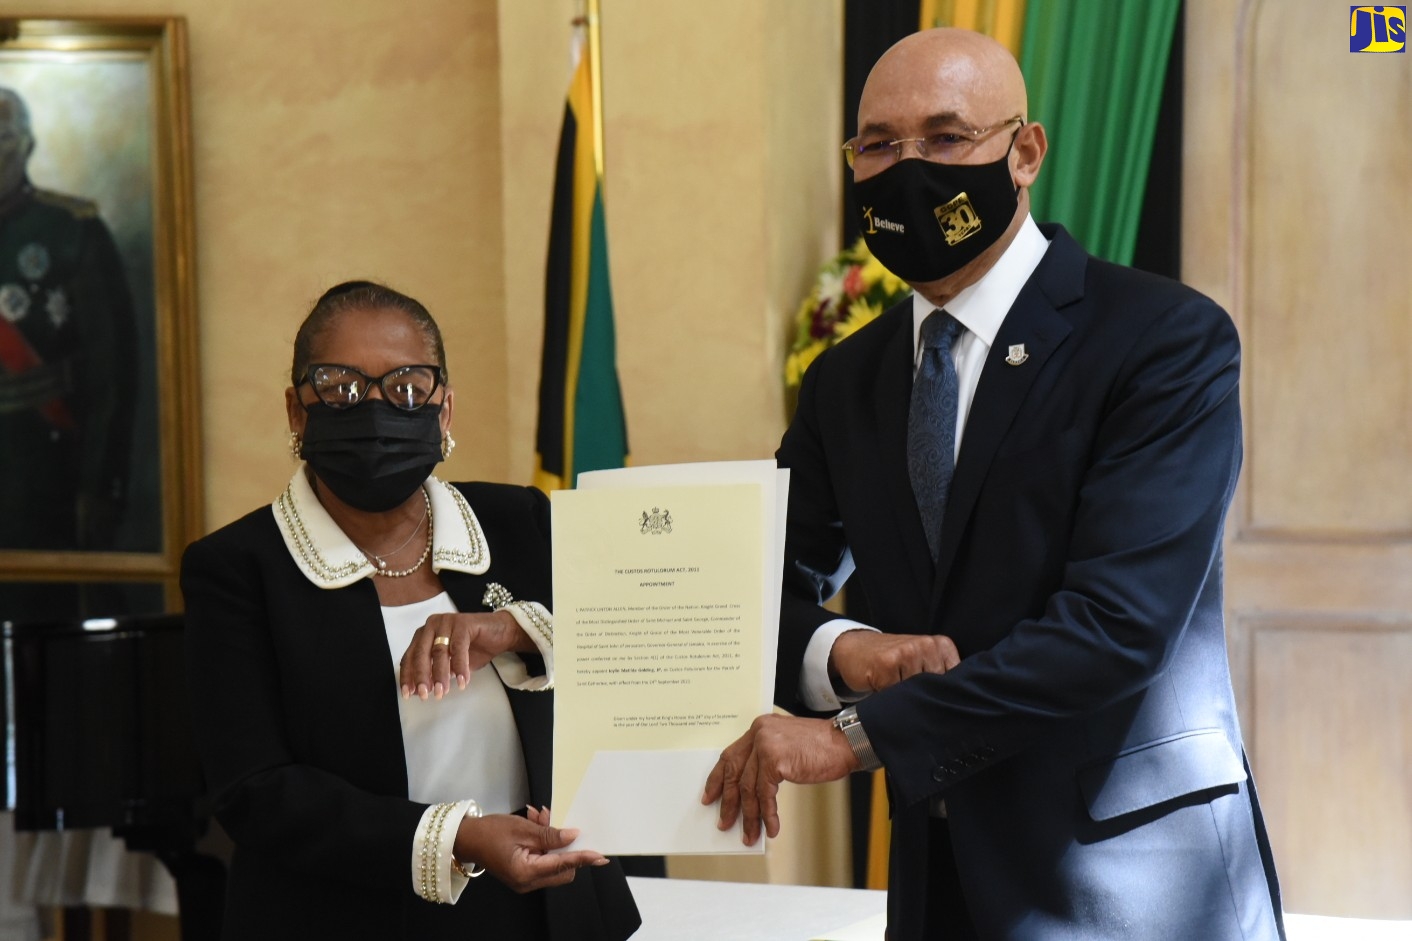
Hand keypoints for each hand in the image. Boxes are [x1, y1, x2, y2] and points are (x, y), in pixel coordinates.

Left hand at [400, 611, 533, 699]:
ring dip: (440, 674)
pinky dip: (459, 667)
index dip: (408, 676)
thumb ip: (435, 673)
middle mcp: (432, 625)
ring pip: (439, 651)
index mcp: (424, 635)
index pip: (410, 657)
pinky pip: (458, 648)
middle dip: (422, 677)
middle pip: (421, 654)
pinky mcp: (463, 623)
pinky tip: (462, 681)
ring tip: (443, 692)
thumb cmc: (474, 648)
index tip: (409, 694)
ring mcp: (447, 622)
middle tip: (425, 695)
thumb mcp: (450, 664)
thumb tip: (420, 691)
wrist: (501, 633)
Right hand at [453, 807, 607, 893]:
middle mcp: (527, 882)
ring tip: (539, 818)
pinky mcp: (524, 873)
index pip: (562, 866)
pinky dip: (544, 843)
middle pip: (562, 869)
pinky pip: (543, 860)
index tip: (599, 856)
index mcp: (525, 873)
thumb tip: (573, 836)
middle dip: (564, 845)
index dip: (582, 858)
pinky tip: (535, 824)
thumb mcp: (521, 829)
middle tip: (553, 820)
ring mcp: (525, 880)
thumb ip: (549, 835)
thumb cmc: (489, 832)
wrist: (466, 838)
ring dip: (553, 840)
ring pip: (554, 863)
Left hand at [701, 714, 856, 845]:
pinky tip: (771, 827)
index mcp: (759, 728)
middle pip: (734, 772)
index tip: (710, 796)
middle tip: (724, 822)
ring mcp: (765, 745)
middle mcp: (758, 733)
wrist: (846, 742)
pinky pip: (765, 795)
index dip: (718, 778)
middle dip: (728, 801)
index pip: (730, 755)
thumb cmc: (822, 747)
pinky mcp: (775, 761)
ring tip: (749, 834)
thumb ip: (766, 759)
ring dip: (749, 815)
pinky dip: (767, 814)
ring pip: (748, 788)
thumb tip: (749, 790)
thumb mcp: (787, 746)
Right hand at [829, 629, 959, 693]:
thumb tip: (956, 708)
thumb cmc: (893, 661)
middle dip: (924, 699)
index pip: (955, 681)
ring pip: (917, 694)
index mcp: (942, 645)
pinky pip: (895, 694)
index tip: (933, 702)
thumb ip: (940, 677)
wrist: (856, 648)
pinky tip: (880, 685)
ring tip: (894, 688)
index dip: (945, 697)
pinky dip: (887, 697)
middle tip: (908, 696)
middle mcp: (927, 645)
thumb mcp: (921, 662)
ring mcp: (908, 652)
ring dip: (905, 700)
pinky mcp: (888, 662)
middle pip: (936, 689)